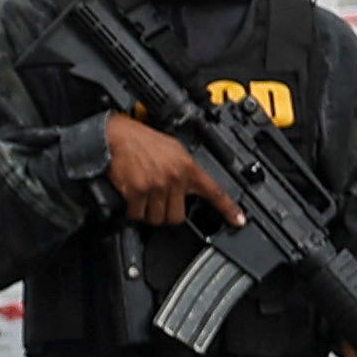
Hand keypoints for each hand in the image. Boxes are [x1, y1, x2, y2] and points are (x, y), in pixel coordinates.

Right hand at [102, 114, 243, 229]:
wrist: (118, 136)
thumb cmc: (141, 141)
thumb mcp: (173, 150)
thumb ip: (184, 169)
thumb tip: (190, 186)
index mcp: (188, 167)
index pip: (214, 191)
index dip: (228, 209)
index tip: (238, 220)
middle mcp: (175, 177)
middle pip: (177, 217)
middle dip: (166, 213)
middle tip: (158, 202)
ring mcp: (157, 185)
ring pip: (157, 219)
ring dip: (148, 213)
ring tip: (143, 197)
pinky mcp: (138, 191)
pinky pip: (138, 214)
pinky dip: (133, 211)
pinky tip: (131, 197)